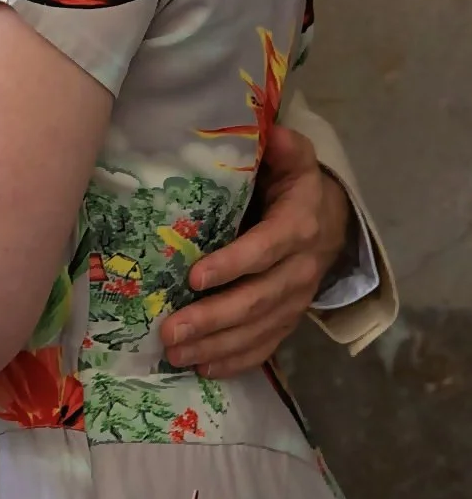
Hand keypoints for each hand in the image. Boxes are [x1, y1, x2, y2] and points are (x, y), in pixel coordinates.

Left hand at [160, 125, 352, 376]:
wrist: (328, 220)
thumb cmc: (292, 184)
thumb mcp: (292, 157)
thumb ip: (281, 146)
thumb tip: (269, 131)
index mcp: (297, 225)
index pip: (265, 249)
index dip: (233, 265)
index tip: (194, 277)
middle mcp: (300, 268)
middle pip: (257, 299)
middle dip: (213, 318)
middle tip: (170, 330)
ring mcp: (295, 300)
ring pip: (258, 329)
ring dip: (216, 345)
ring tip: (175, 353)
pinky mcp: (287, 319)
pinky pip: (266, 346)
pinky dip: (236, 360)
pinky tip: (203, 368)